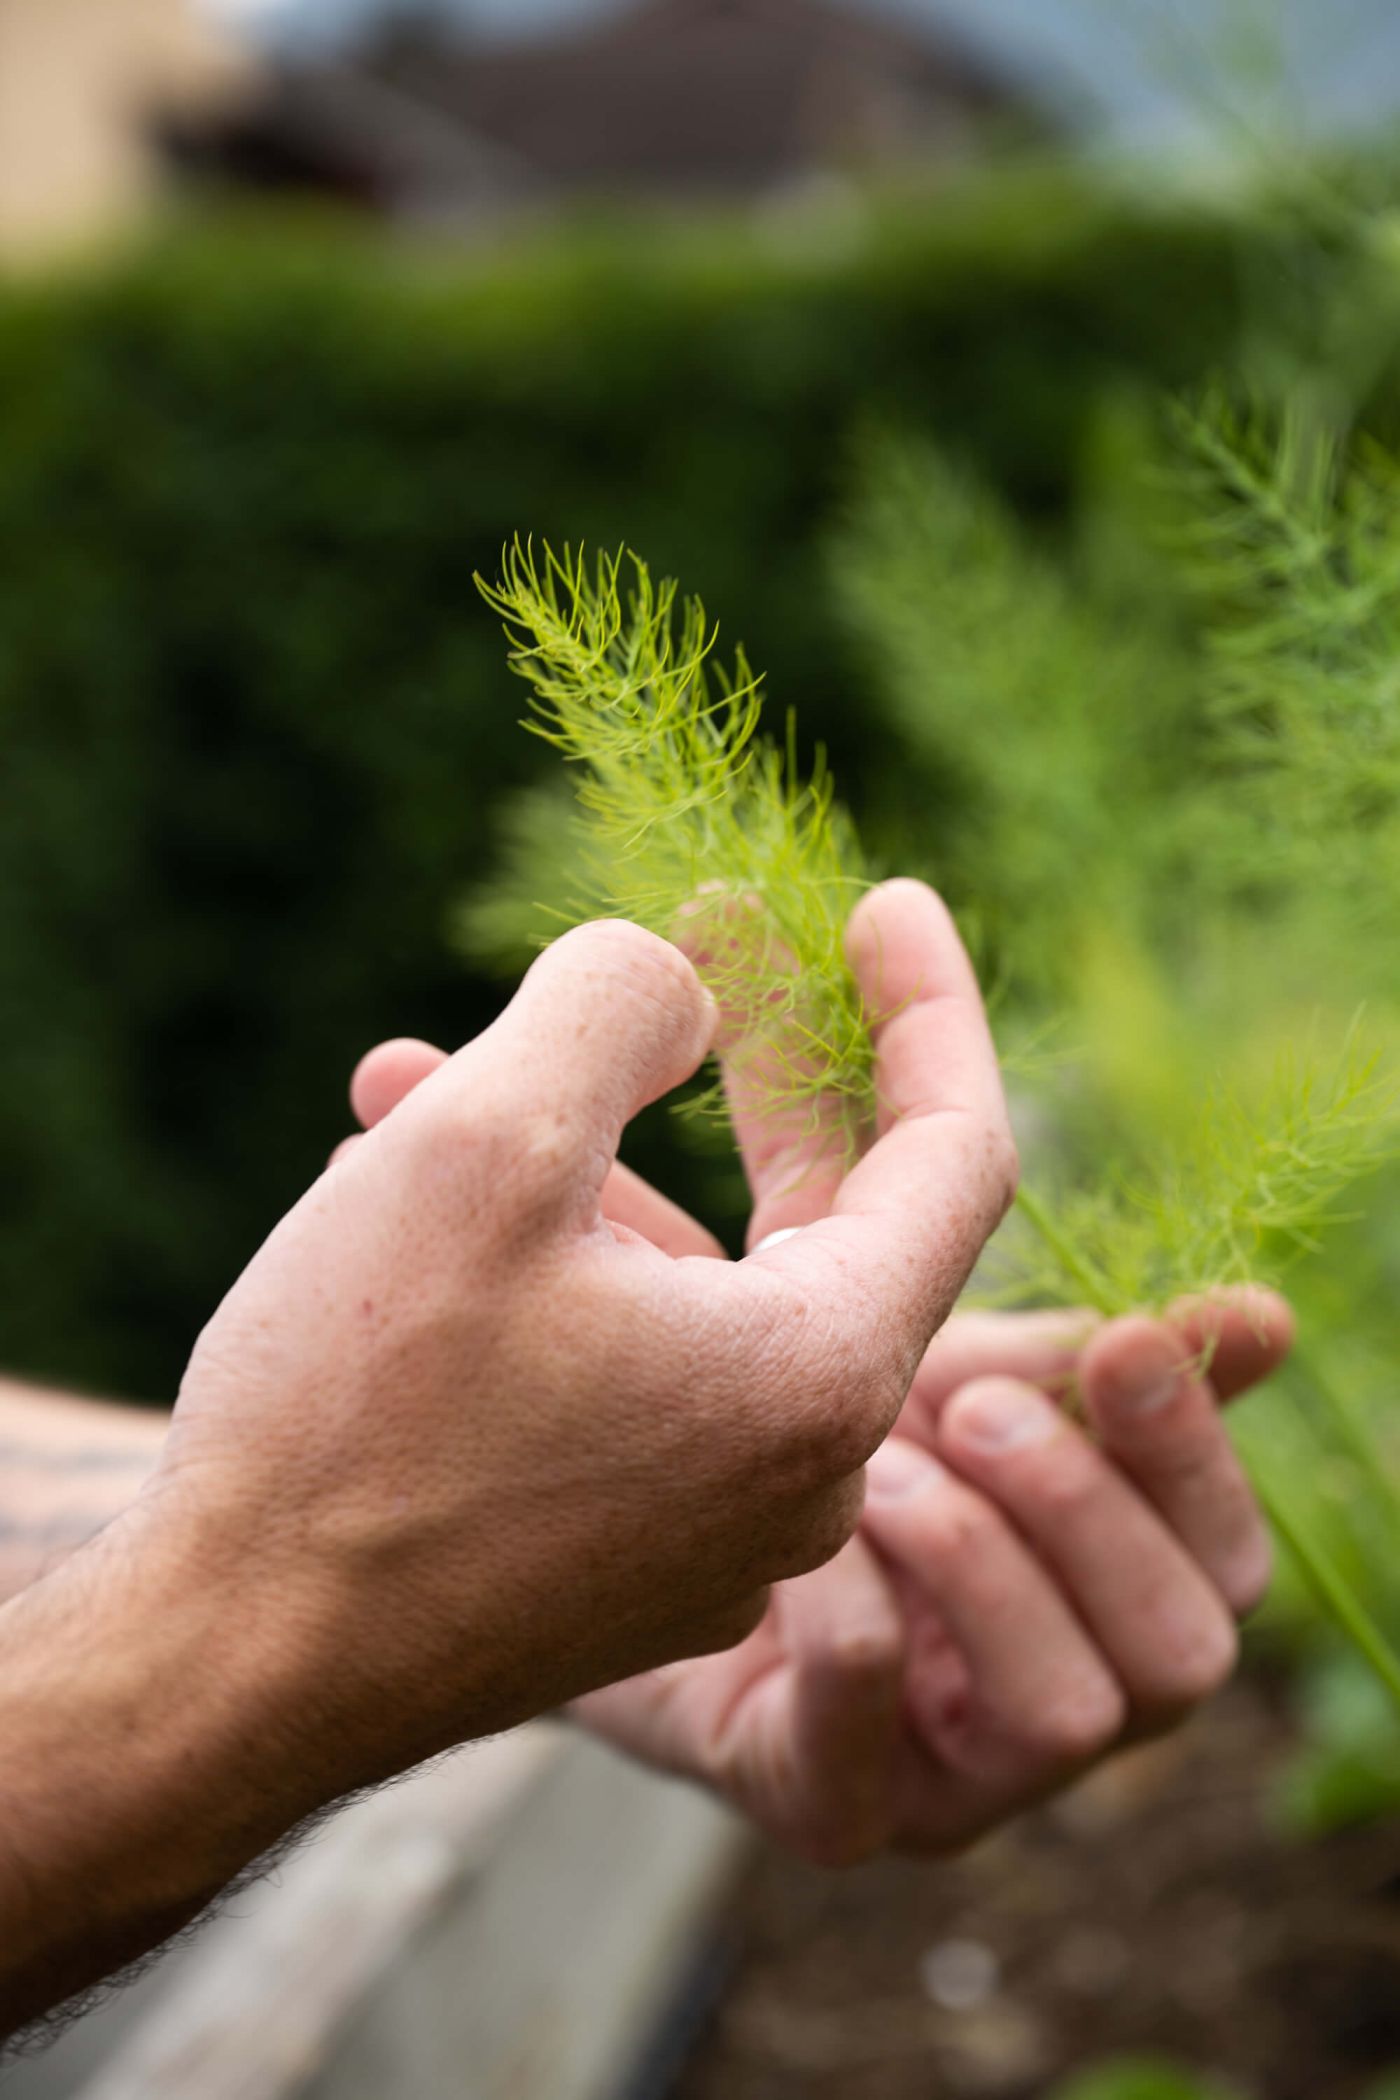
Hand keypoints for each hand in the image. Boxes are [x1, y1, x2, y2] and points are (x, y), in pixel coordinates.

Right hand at [147, 885, 1013, 1801]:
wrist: (226, 1677)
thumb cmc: (356, 1418)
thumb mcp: (485, 1147)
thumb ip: (616, 1007)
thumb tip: (680, 990)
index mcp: (821, 1375)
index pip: (954, 1153)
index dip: (927, 1008)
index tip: (885, 901)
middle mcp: (803, 1474)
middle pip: (821, 1215)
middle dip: (739, 1065)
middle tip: (686, 940)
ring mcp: (716, 1535)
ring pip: (689, 1288)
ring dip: (580, 1170)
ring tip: (411, 1083)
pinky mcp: (627, 1565)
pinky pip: (631, 1371)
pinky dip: (552, 1273)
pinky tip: (400, 1209)